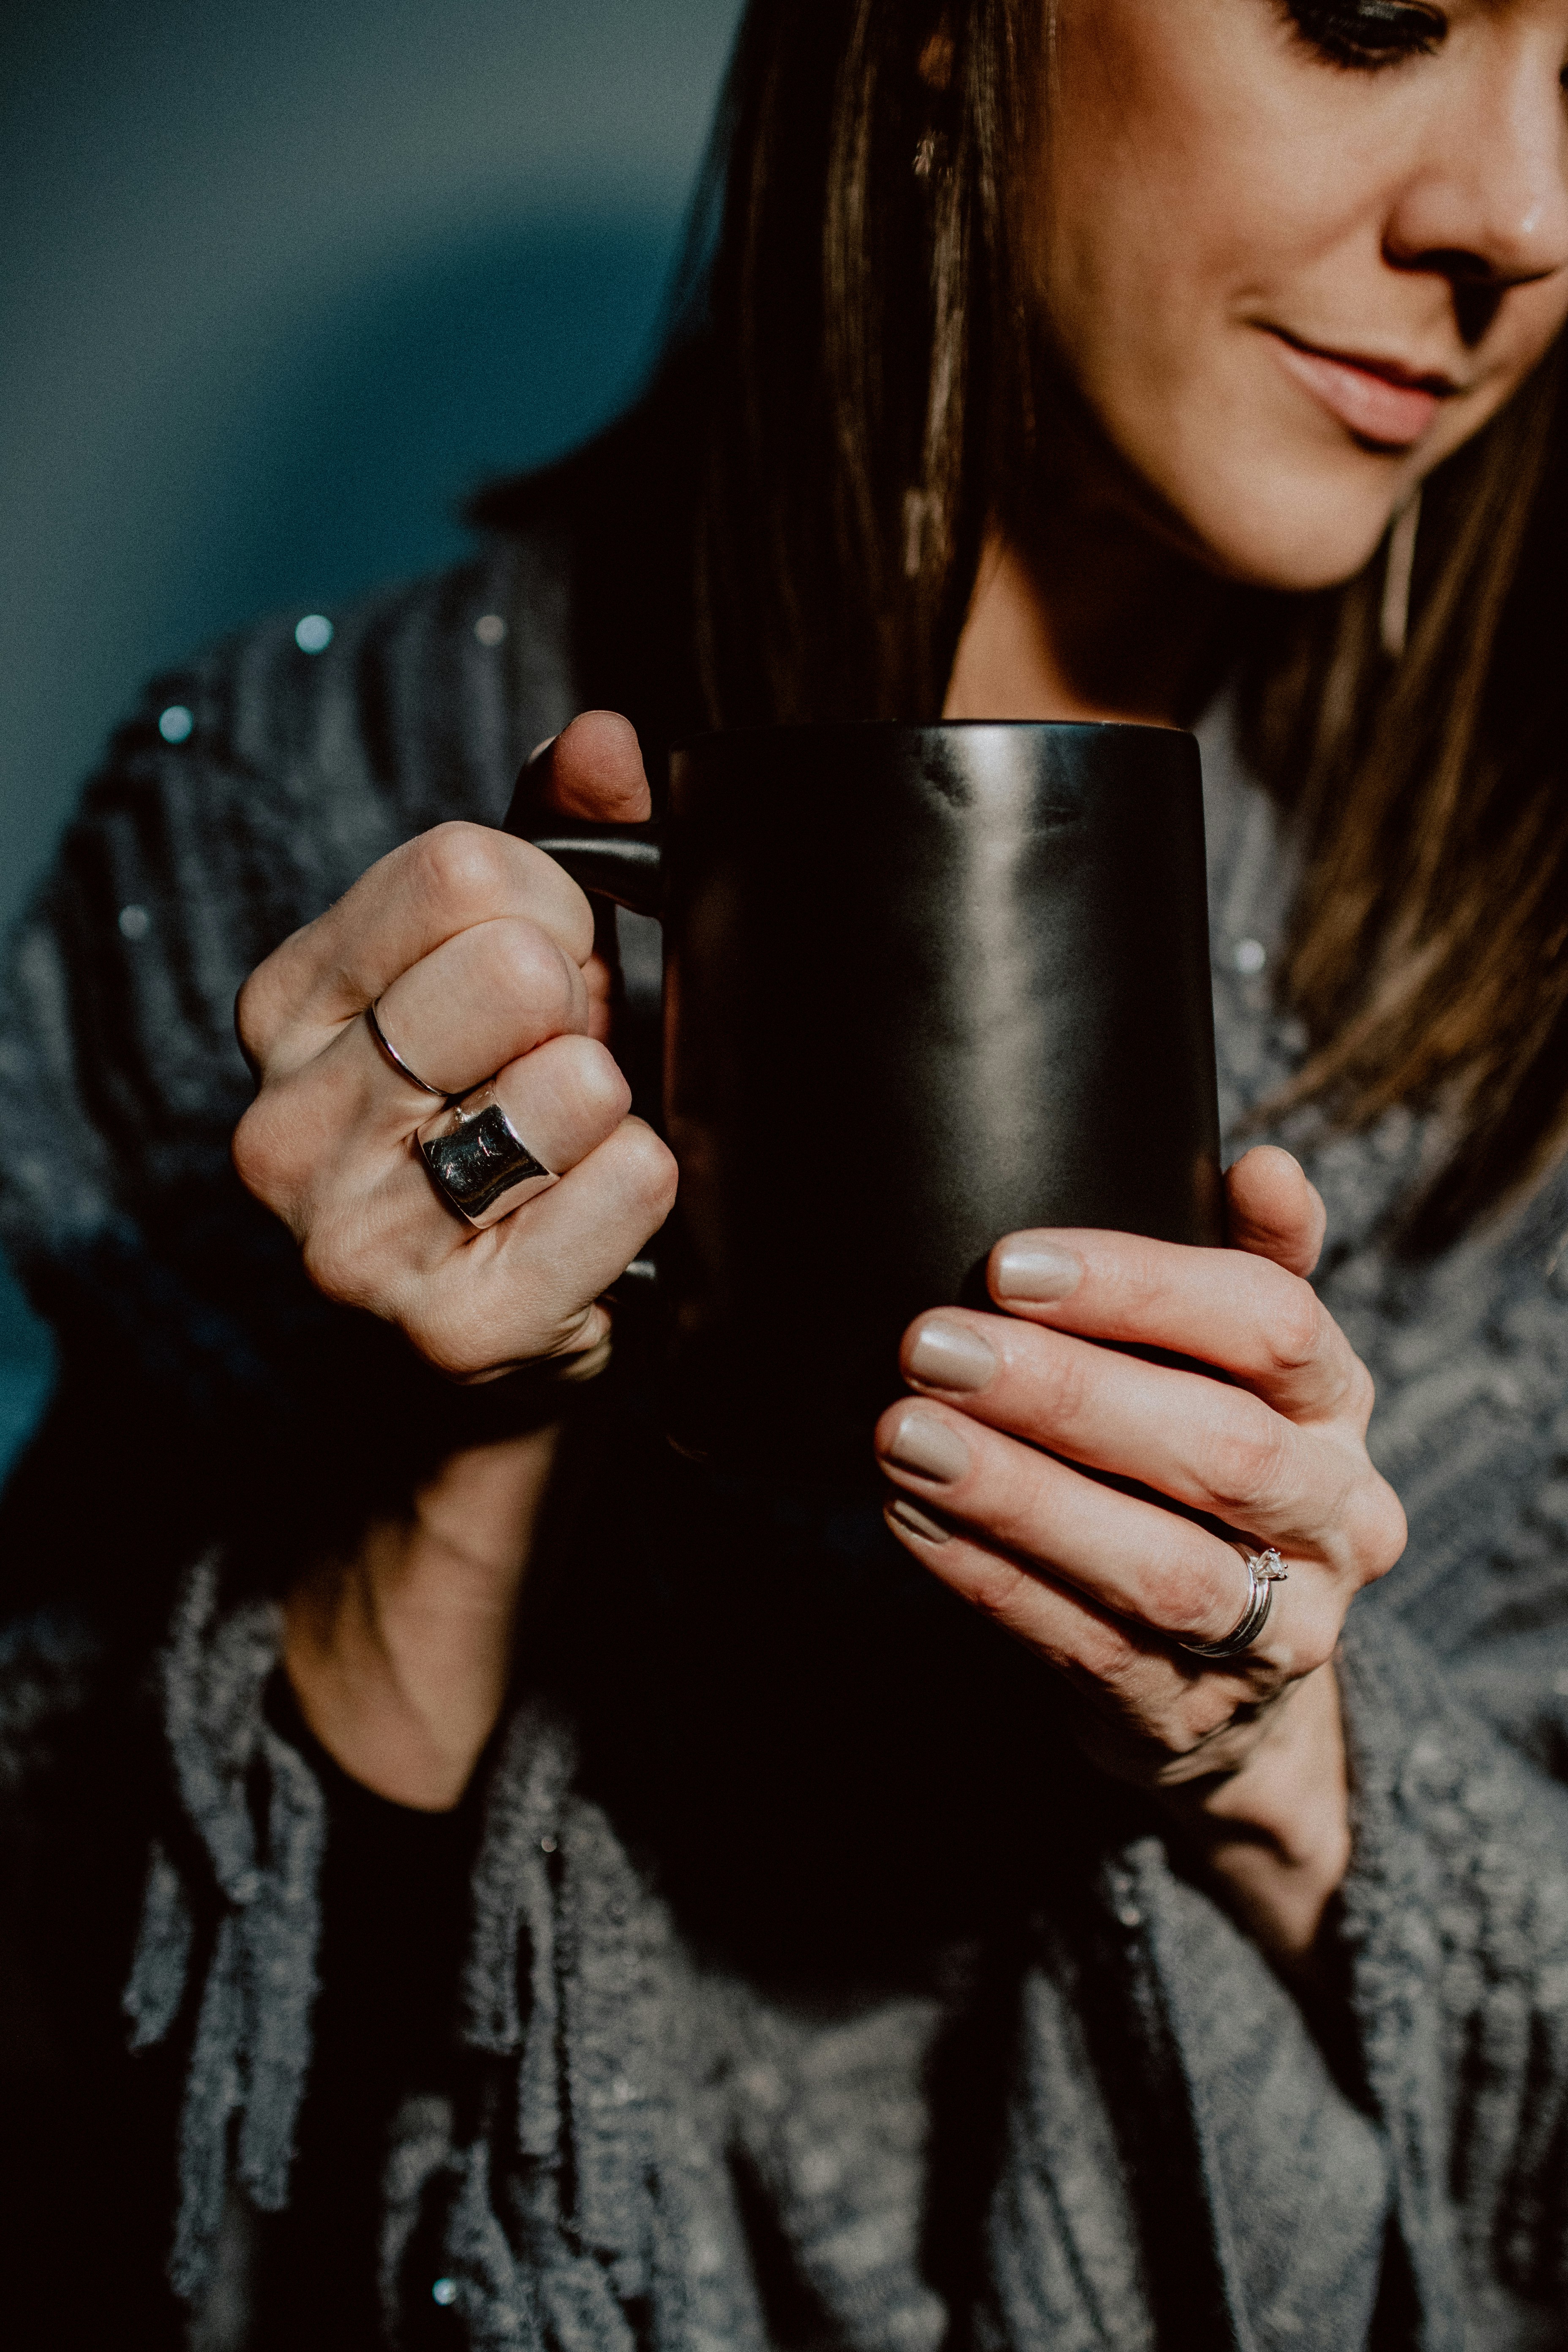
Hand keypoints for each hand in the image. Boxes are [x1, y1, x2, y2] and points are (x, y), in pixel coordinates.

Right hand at [234, 710, 676, 1377]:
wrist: (496, 1338)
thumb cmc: (505, 1118)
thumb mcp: (513, 964)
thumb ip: (555, 838)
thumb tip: (606, 738)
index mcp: (286, 1008)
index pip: (460, 870)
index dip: (554, 907)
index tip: (555, 969)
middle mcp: (284, 1124)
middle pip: (512, 970)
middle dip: (581, 1006)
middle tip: (565, 1064)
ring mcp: (356, 1241)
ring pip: (572, 1086)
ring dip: (611, 1107)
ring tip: (573, 1149)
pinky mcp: (454, 1330)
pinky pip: (627, 1189)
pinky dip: (646, 1191)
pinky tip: (600, 1220)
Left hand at [874, 1146, 1406, 1966]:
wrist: (1237, 1684)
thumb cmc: (1210, 1472)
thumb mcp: (1245, 1369)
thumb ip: (1252, 1262)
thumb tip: (1267, 1165)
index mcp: (1340, 1410)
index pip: (1273, 1325)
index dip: (1144, 1287)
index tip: (1009, 1263)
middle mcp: (1335, 1521)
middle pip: (1220, 1450)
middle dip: (1065, 1393)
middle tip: (933, 1344)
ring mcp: (1277, 1633)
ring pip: (1155, 1566)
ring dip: (1018, 1496)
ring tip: (904, 1435)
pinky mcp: (1186, 1715)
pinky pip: (1083, 1644)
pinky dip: (989, 1577)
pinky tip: (910, 1517)